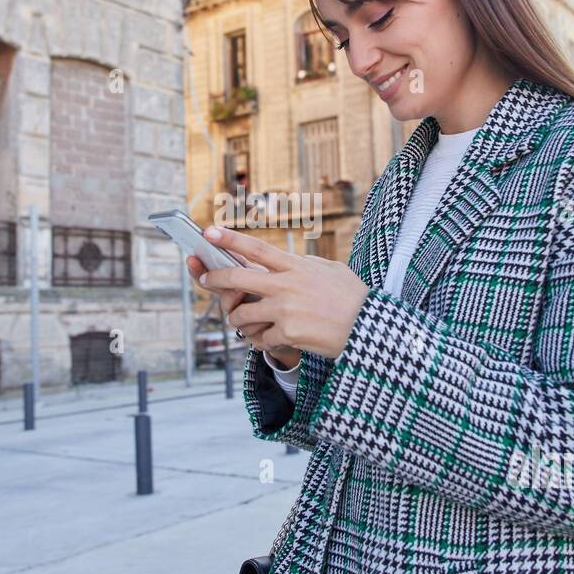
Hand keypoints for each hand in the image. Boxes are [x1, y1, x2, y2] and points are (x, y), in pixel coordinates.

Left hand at [197, 226, 370, 360]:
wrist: (367, 327)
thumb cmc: (353, 298)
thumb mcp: (331, 269)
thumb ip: (306, 264)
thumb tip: (291, 261)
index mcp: (297, 266)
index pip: (257, 248)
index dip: (230, 240)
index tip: (209, 233)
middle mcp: (286, 285)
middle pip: (237, 278)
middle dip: (214, 278)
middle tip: (205, 278)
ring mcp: (285, 310)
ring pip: (242, 313)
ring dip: (239, 319)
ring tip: (245, 322)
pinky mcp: (287, 333)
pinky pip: (260, 338)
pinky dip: (262, 341)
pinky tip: (271, 340)